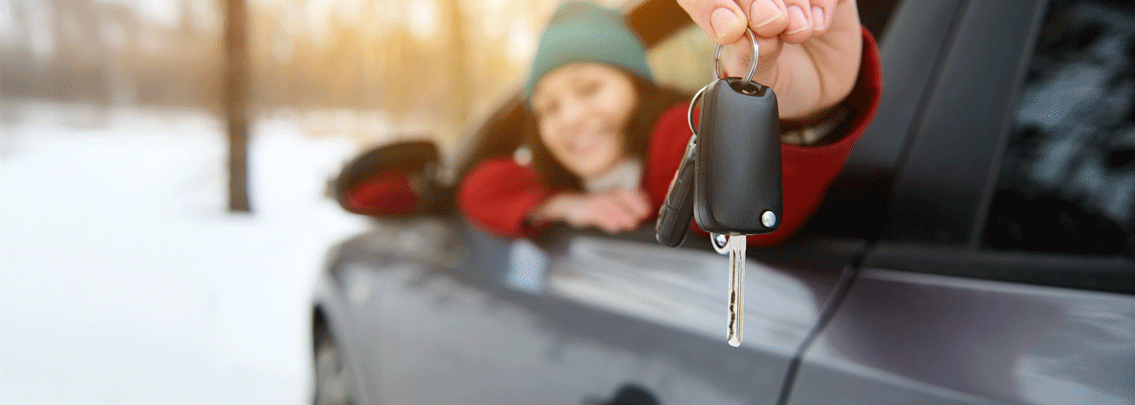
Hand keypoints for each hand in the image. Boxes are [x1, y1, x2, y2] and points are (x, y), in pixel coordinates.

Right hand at [532, 189, 651, 233]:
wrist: (570, 204)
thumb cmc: (592, 206)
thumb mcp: (610, 204)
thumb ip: (625, 208)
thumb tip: (642, 214)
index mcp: (613, 194)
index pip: (630, 193)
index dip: (640, 201)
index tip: (647, 209)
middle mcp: (606, 197)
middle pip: (622, 199)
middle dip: (633, 208)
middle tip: (641, 216)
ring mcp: (597, 203)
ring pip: (612, 208)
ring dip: (622, 216)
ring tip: (630, 223)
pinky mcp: (588, 212)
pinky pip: (599, 217)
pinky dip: (608, 223)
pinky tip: (614, 227)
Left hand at [677, 0, 862, 120]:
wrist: (817, 89)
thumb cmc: (777, 77)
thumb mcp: (756, 78)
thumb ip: (745, 56)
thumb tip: (738, 31)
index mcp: (723, 12)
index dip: (711, 7)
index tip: (730, 29)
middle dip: (756, 1)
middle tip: (771, 24)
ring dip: (793, 3)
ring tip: (798, 32)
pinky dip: (820, 3)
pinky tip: (816, 27)